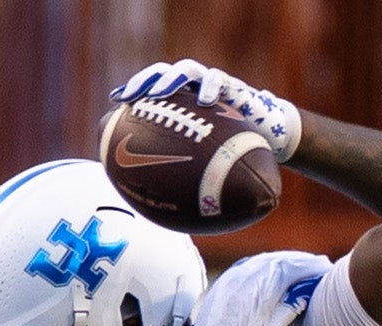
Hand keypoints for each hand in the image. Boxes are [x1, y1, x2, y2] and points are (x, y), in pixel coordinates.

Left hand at [111, 57, 302, 161]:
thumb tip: (152, 199)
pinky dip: (211, 88)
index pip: (151, 88)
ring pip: (188, 70)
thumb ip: (181, 169)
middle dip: (145, 81)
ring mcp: (212, 84)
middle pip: (162, 73)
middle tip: (132, 96)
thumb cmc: (230, 152)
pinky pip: (220, 81)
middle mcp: (192, 89)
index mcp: (180, 101)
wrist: (266, 139)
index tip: (115, 100)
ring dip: (172, 79)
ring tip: (161, 92)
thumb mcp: (202, 162)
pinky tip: (205, 100)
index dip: (132, 90)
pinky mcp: (233, 87)